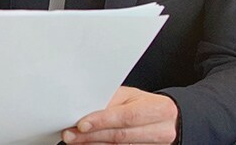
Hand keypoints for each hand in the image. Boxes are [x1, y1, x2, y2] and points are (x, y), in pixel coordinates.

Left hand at [62, 86, 178, 143]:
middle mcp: (161, 130)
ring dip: (93, 144)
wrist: (165, 119)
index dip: (102, 121)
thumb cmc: (145, 105)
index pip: (127, 116)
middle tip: (70, 134)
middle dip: (91, 136)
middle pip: (121, 136)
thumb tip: (85, 108)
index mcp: (159, 109)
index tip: (81, 124)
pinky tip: (88, 144)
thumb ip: (111, 101)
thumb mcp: (131, 96)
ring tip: (75, 139)